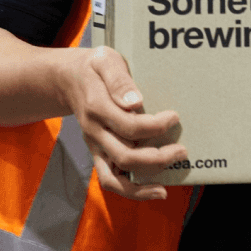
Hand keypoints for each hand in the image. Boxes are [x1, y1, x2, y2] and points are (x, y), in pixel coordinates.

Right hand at [63, 47, 187, 200]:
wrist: (68, 79)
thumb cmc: (94, 68)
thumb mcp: (106, 61)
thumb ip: (119, 80)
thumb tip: (135, 103)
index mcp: (97, 107)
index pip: (129, 126)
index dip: (155, 126)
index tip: (174, 118)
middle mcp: (94, 131)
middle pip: (125, 156)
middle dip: (157, 158)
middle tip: (182, 151)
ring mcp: (95, 146)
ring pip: (113, 178)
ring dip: (142, 185)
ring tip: (164, 188)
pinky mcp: (98, 153)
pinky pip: (110, 180)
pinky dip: (130, 190)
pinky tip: (153, 190)